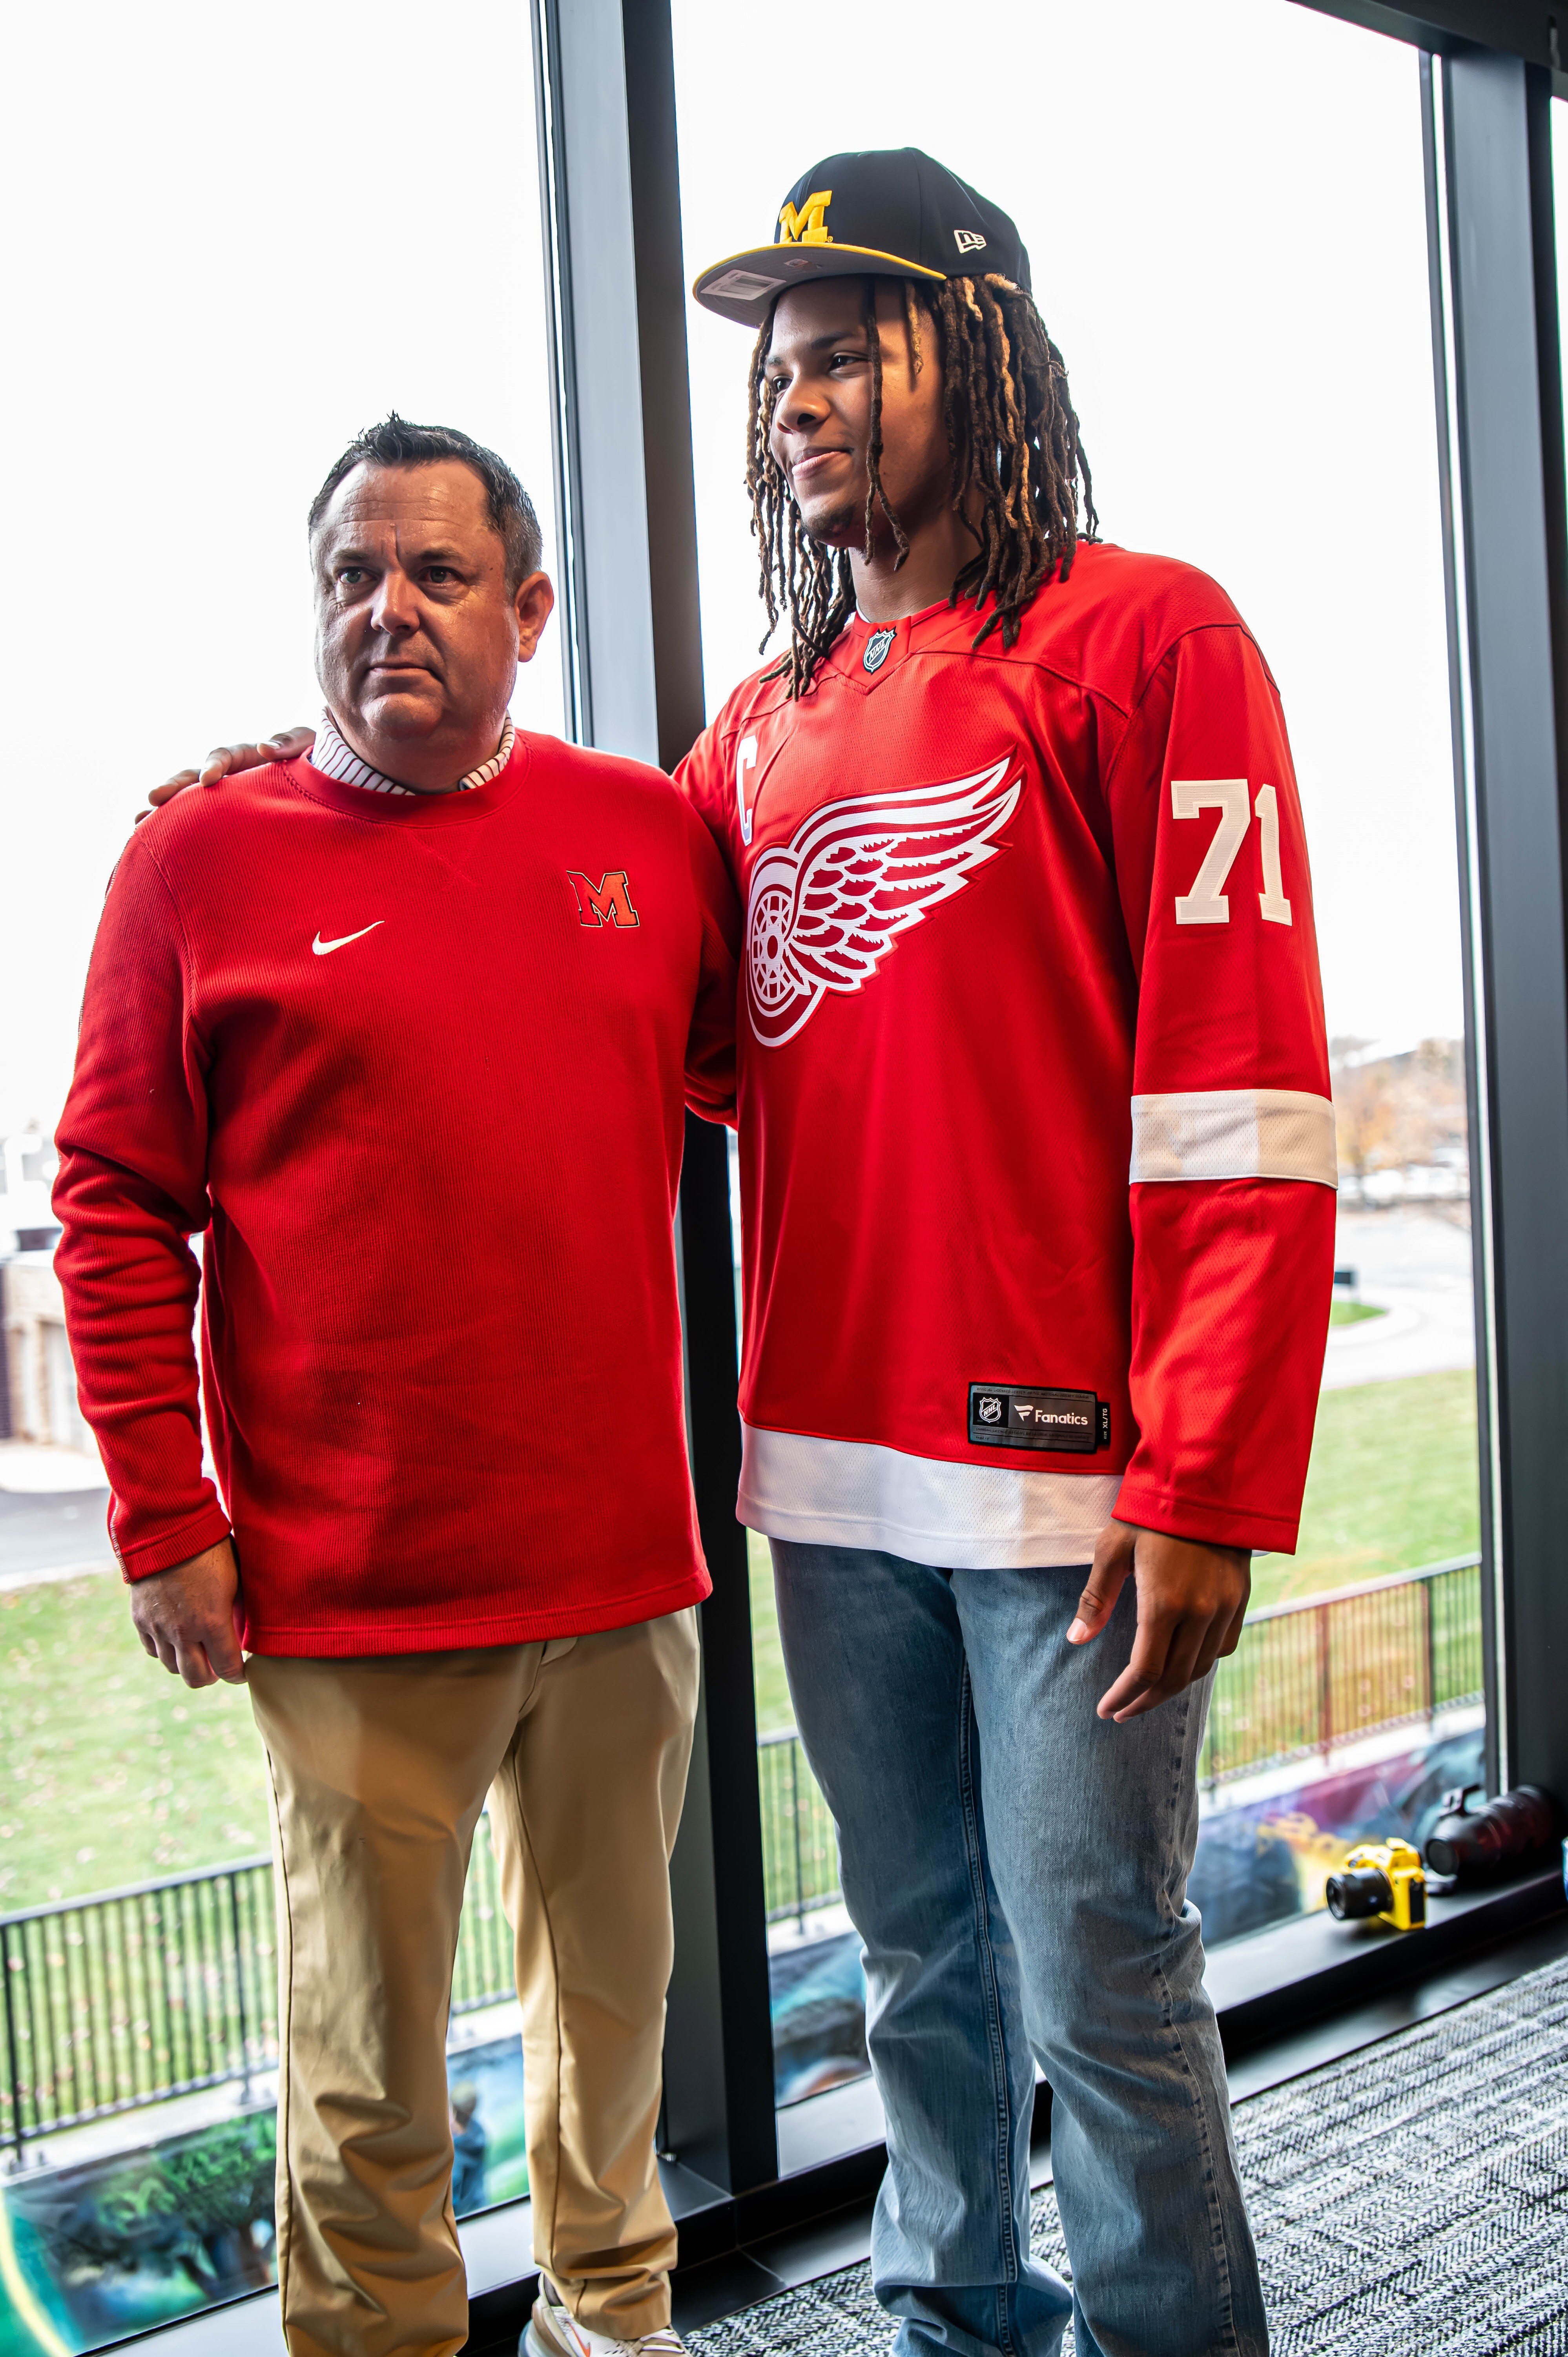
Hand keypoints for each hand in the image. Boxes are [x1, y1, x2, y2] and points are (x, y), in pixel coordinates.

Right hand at [129, 1539, 244, 1687]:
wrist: (168, 1528)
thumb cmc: (211, 1550)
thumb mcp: (236, 1580)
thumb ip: (238, 1613)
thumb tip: (243, 1635)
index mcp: (212, 1622)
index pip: (228, 1668)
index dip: (238, 1674)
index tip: (241, 1670)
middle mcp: (182, 1631)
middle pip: (196, 1679)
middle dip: (212, 1676)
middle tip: (219, 1664)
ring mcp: (158, 1627)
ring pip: (172, 1666)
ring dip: (187, 1662)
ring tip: (198, 1648)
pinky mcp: (140, 1619)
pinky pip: (153, 1650)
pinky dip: (166, 1649)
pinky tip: (176, 1636)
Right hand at [135, 725, 315, 824]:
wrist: (320, 779)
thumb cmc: (314, 759)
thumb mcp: (307, 745)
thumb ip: (290, 743)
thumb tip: (264, 747)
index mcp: (245, 756)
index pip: (223, 756)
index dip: (213, 765)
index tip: (208, 779)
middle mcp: (227, 775)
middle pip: (193, 776)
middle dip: (174, 787)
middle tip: (154, 799)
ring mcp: (221, 797)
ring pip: (186, 800)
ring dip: (162, 810)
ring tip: (139, 822)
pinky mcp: (221, 817)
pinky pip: (193, 821)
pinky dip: (173, 827)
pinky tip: (153, 842)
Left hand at [1068, 1518, 1248, 1722]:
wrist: (1207, 1481)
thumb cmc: (1151, 1511)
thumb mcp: (1113, 1548)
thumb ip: (1095, 1598)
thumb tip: (1076, 1640)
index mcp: (1164, 1603)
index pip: (1144, 1671)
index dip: (1124, 1696)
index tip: (1106, 1710)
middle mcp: (1200, 1613)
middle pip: (1173, 1679)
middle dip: (1145, 1701)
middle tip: (1122, 1711)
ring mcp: (1225, 1608)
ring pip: (1200, 1667)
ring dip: (1172, 1687)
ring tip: (1146, 1693)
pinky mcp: (1240, 1598)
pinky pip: (1222, 1647)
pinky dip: (1200, 1662)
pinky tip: (1181, 1662)